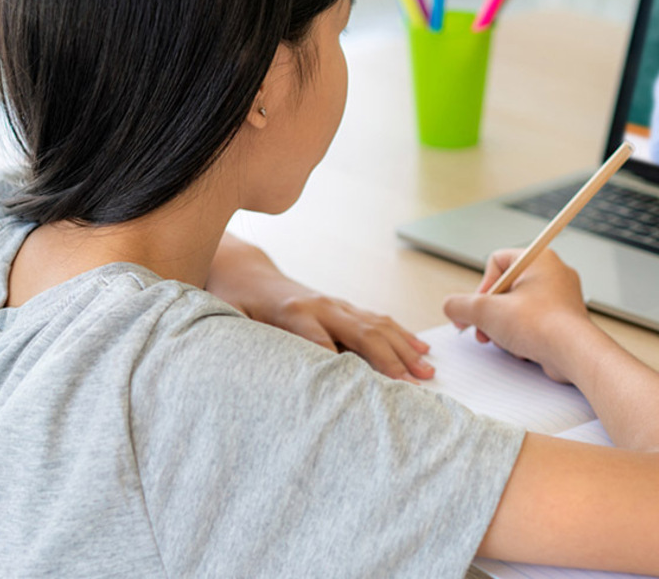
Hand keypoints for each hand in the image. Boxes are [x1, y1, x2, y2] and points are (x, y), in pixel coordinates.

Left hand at [206, 236, 432, 381]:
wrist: (245, 272)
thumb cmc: (235, 301)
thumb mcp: (232, 321)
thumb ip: (248, 342)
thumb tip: (260, 371)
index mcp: (292, 311)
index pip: (320, 339)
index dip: (338, 361)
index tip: (360, 387)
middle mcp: (321, 305)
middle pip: (362, 333)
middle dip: (389, 359)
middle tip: (413, 384)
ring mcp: (335, 304)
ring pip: (377, 326)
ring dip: (404, 348)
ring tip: (427, 370)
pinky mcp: (343, 306)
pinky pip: (378, 320)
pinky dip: (401, 335)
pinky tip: (420, 349)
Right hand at [442, 250, 594, 383]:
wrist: (574, 353)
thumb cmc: (541, 325)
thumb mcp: (486, 312)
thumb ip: (460, 305)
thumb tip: (451, 307)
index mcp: (538, 259)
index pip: (497, 261)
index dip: (482, 285)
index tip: (479, 306)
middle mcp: (553, 273)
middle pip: (506, 288)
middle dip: (490, 312)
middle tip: (483, 329)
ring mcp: (560, 297)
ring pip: (517, 308)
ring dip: (504, 327)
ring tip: (505, 341)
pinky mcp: (563, 319)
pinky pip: (533, 323)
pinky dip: (522, 336)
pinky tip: (523, 348)